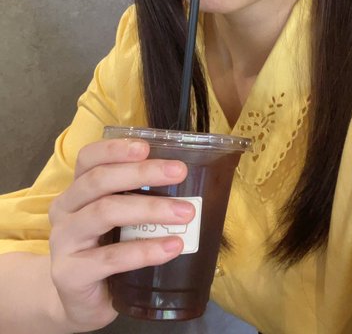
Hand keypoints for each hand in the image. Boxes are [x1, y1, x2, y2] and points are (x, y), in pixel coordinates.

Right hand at [48, 138, 194, 331]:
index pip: (88, 158)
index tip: (146, 147)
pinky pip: (111, 258)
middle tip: (180, 172)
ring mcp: (64, 242)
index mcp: (76, 190)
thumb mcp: (117, 219)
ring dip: (150, 209)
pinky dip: (145, 250)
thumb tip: (186, 178)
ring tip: (186, 213)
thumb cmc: (106, 251)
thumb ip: (137, 198)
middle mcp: (65, 210)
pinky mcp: (70, 274)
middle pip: (99, 180)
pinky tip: (172, 247)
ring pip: (106, 212)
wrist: (81, 305)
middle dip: (142, 173)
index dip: (115, 149)